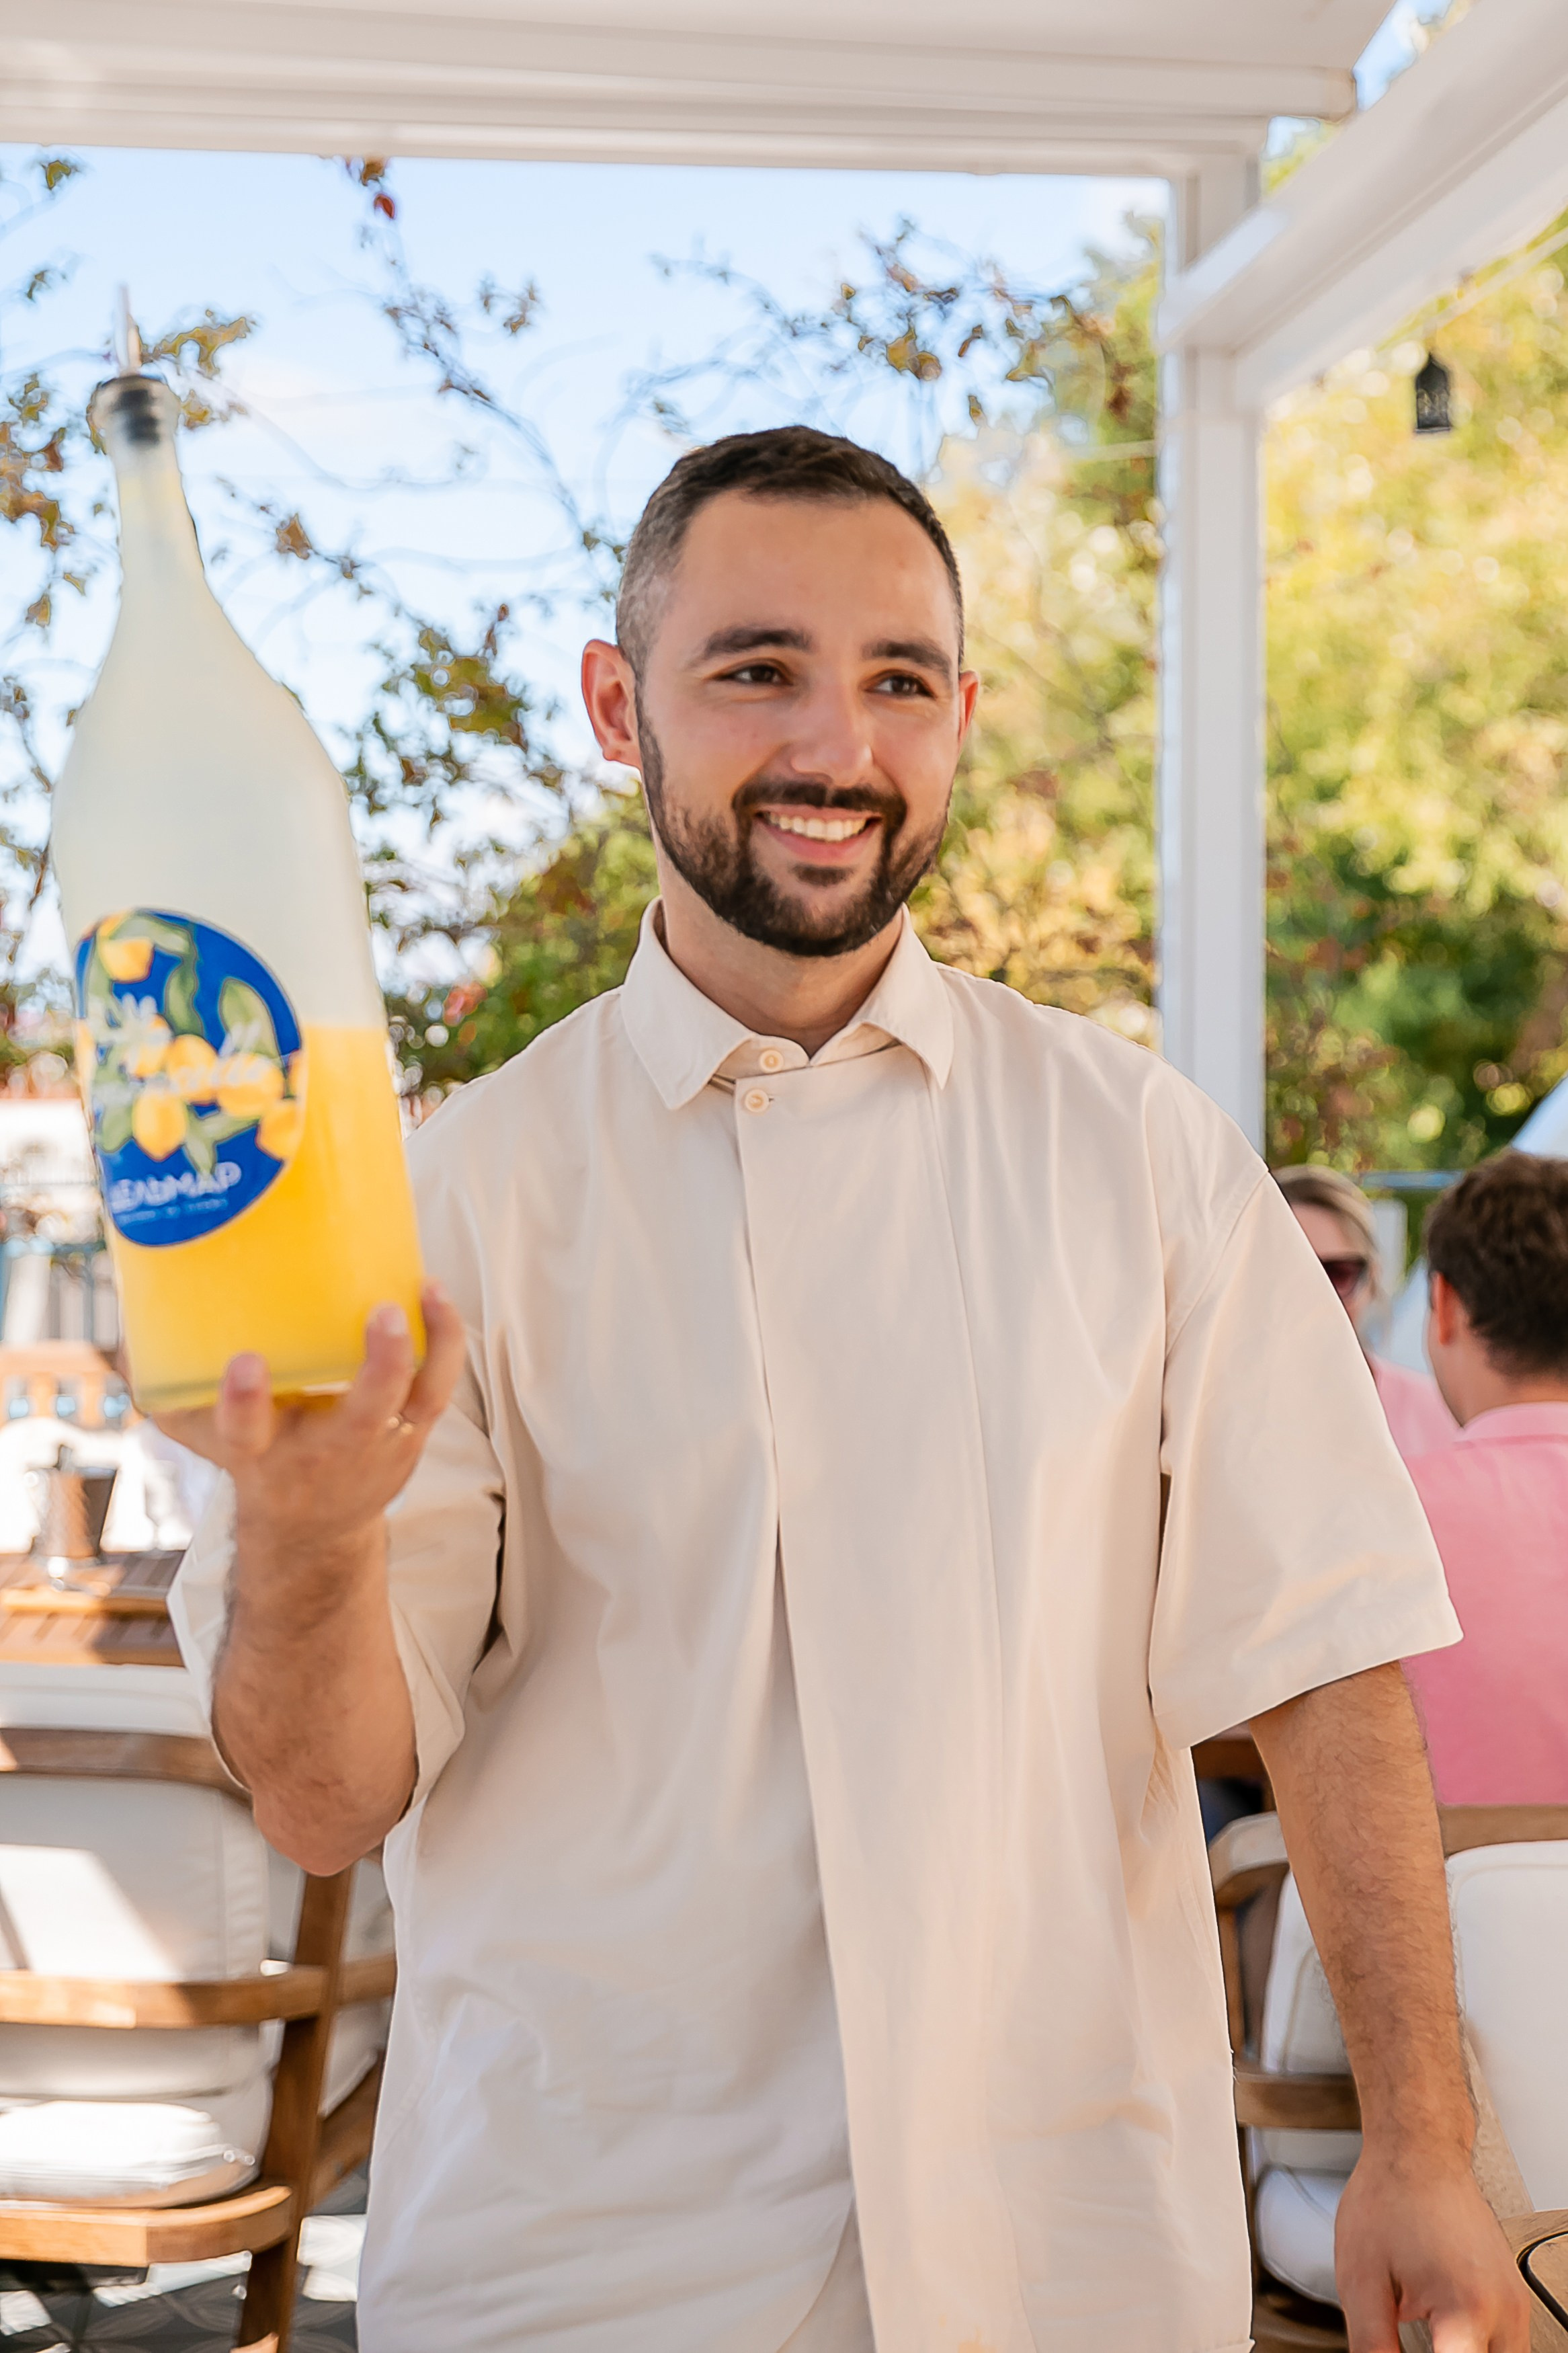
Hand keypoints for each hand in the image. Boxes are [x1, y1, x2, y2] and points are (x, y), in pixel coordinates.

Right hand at [155, 1281, 466, 1556]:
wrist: (312, 1535)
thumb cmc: (260, 1464)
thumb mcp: (211, 1441)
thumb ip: (178, 1394)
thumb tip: (130, 1332)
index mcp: (262, 1457)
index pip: (245, 1434)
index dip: (243, 1401)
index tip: (244, 1362)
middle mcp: (325, 1457)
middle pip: (360, 1416)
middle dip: (377, 1366)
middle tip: (379, 1312)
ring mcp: (377, 1450)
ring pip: (417, 1400)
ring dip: (428, 1345)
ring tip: (426, 1288)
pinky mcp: (411, 1438)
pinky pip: (437, 1391)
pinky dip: (443, 1344)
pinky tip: (436, 1295)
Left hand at [1336, 2150, 1529, 2350]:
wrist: (1418, 2151)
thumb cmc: (1389, 2199)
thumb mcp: (1360, 2281)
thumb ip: (1372, 2346)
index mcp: (1466, 2309)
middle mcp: (1504, 2310)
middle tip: (1413, 2344)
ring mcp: (1515, 2303)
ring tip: (1429, 2340)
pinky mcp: (1513, 2295)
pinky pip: (1506, 2345)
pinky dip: (1477, 2349)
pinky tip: (1444, 2339)